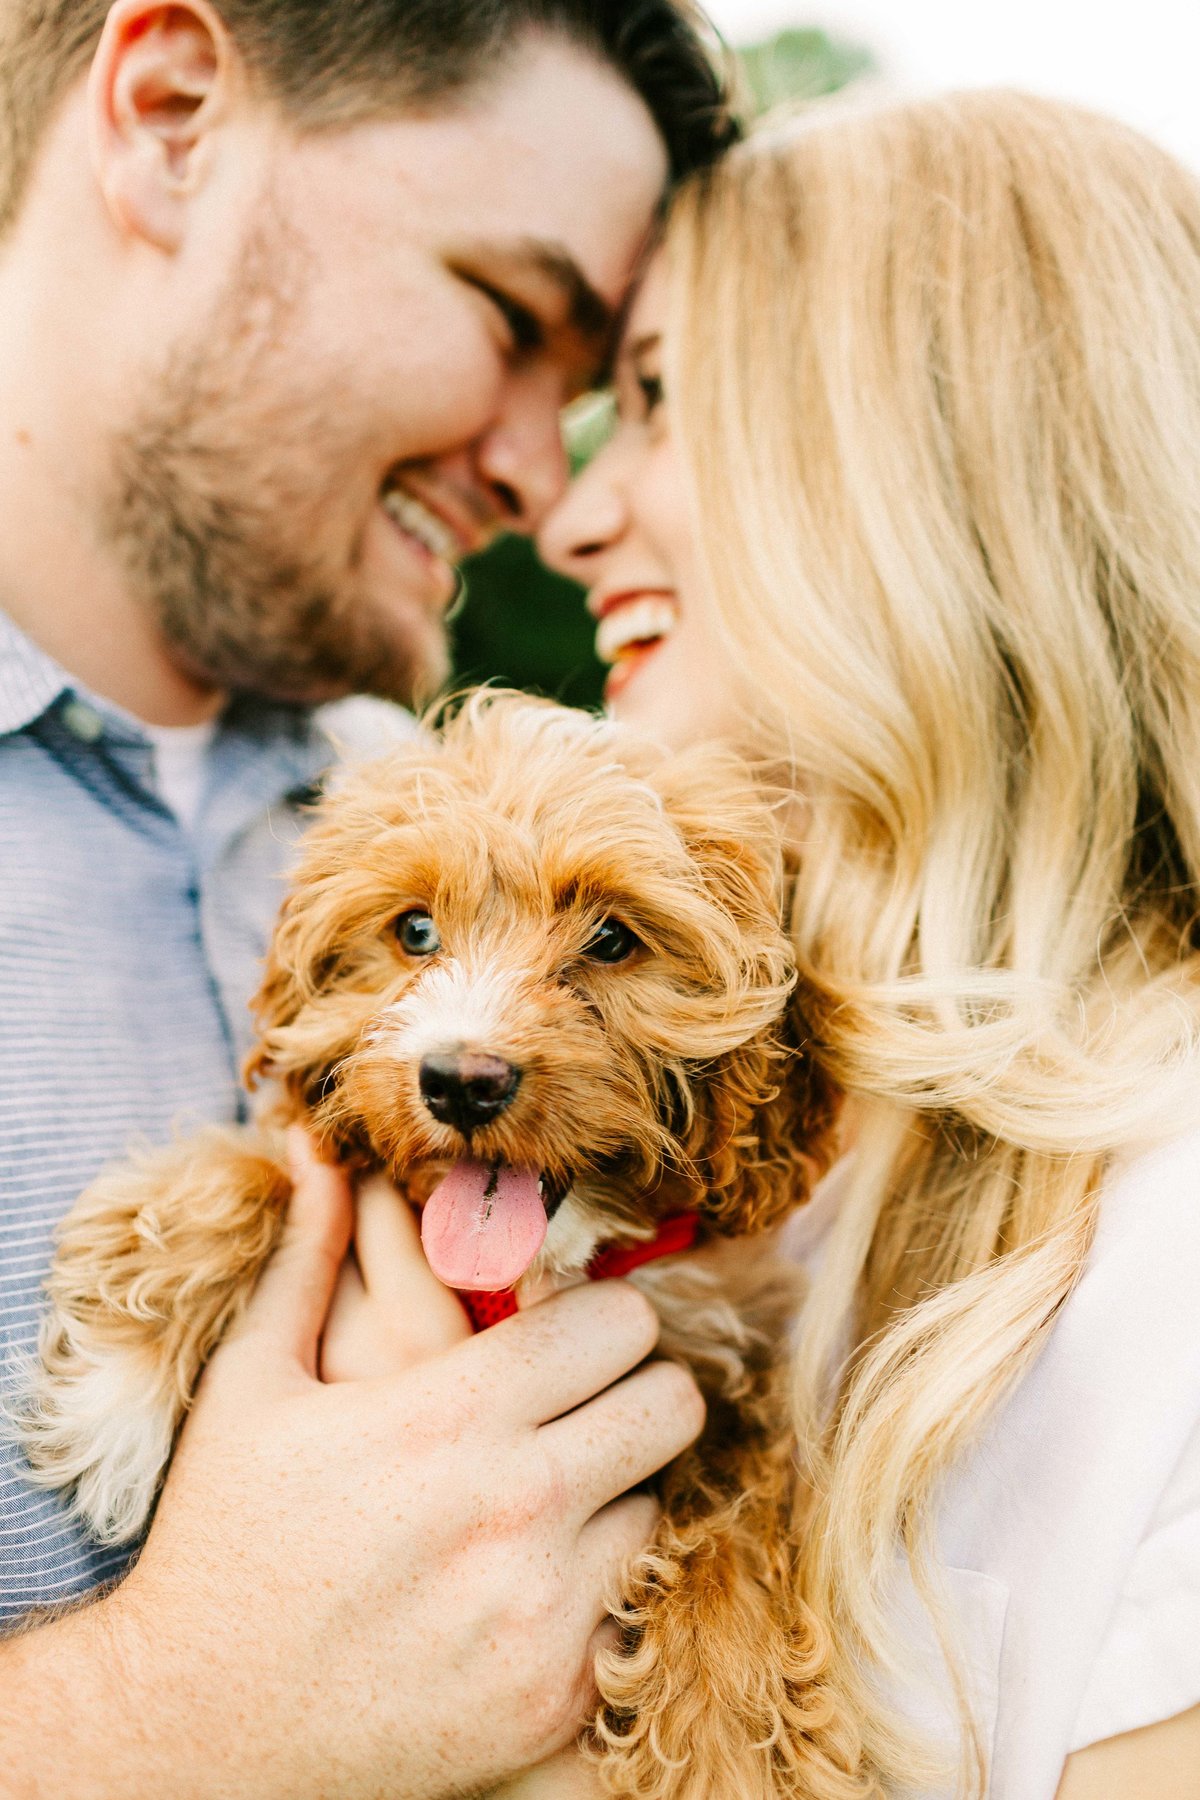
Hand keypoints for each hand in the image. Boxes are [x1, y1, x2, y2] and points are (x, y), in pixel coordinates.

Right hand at [0, 1136, 704, 1799]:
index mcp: (451, 1410)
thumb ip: (309, 1258)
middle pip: (671, 1403)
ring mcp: (544, 1607)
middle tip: (590, 1400)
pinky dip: (596, 1587)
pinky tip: (528, 1579)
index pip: (619, 1322)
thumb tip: (321, 1150)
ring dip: (616, 1490)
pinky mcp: (555, 1692)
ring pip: (659, 1502)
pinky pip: (633, 1605)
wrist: (199, 1721)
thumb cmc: (225, 1536)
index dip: (604, 1315)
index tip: (577, 1330)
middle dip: (636, 1389)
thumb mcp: (253, 1384)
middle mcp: (517, 1503)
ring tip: (547, 1493)